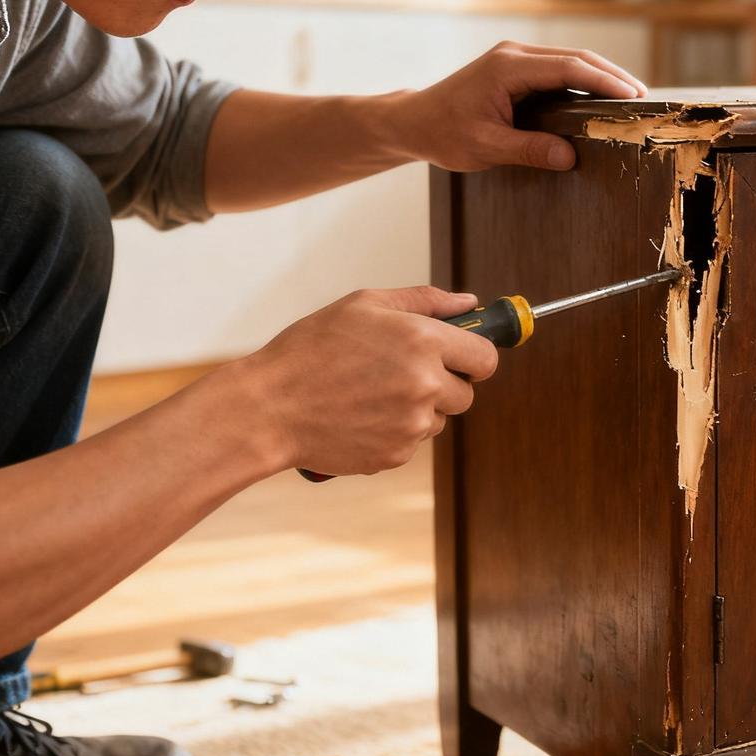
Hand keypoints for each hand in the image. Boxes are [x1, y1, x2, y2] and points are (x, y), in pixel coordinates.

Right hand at [222, 286, 497, 476]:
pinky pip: (412, 442)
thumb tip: (470, 304)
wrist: (269, 407)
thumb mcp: (365, 305)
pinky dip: (394, 431)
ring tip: (371, 393)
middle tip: (401, 373)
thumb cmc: (311, 349)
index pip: (486, 358)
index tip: (460, 357)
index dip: (475, 357)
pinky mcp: (396, 455)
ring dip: (418, 409)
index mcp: (424, 342)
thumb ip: (425, 301)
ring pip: (437, 419)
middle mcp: (425, 385)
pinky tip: (360, 416)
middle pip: (466, 394)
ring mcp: (412, 425)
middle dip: (444, 384)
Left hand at [387, 40, 647, 171]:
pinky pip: (557, 69)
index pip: (568, 68)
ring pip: (568, 60)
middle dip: (611, 75)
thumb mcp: (485, 147)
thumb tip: (570, 157)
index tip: (632, 95)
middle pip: (575, 57)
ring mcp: (514, 58)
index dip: (604, 80)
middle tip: (642, 97)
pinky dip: (582, 80)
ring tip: (629, 97)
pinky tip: (598, 97)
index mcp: (507, 68)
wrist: (414, 121)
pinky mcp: (515, 68)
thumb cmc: (443, 133)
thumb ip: (528, 150)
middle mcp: (513, 54)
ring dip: (599, 76)